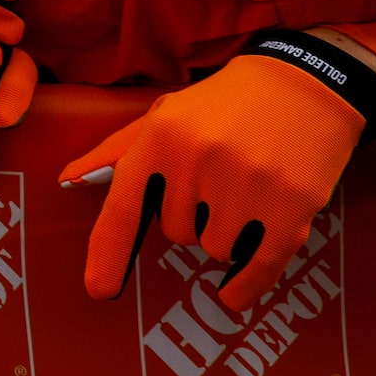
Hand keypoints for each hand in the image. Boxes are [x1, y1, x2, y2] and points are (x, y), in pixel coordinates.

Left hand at [60, 37, 375, 311]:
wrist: (306, 80)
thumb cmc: (223, 104)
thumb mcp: (164, 115)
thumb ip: (115, 152)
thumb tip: (68, 181)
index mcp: (160, 137)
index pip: (123, 208)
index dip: (108, 253)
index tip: (98, 290)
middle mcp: (198, 161)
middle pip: (176, 234)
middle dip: (192, 217)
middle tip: (219, 179)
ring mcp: (247, 185)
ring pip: (216, 251)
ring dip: (226, 235)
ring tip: (246, 192)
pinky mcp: (292, 207)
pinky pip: (258, 269)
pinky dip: (245, 287)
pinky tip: (234, 294)